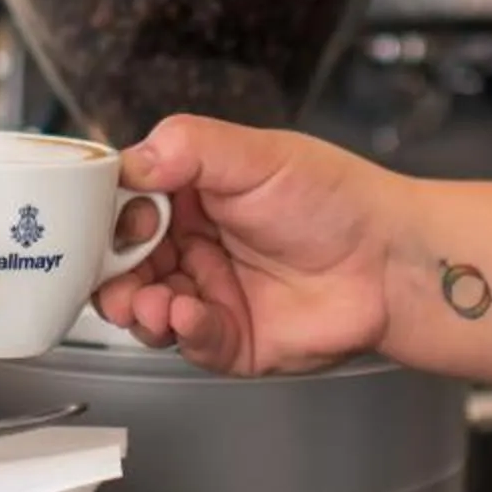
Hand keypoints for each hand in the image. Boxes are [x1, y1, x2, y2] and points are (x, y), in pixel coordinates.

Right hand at [90, 117, 404, 376]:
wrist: (391, 262)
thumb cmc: (337, 200)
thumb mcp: (256, 154)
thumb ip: (187, 148)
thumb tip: (129, 162)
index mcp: (191, 195)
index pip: (125, 205)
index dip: (106, 215)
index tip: (101, 219)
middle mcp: (194, 245)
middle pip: (124, 263)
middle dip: (109, 272)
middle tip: (111, 274)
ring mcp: (211, 294)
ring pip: (146, 308)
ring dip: (136, 307)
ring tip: (146, 303)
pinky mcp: (231, 340)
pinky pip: (188, 343)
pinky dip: (180, 330)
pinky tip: (187, 315)